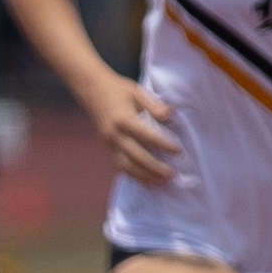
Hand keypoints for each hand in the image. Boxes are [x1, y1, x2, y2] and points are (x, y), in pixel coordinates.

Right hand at [86, 71, 181, 186]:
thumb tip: (169, 114)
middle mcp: (115, 134)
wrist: (93, 92)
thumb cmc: (119, 90)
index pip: (146, 135)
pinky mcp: (109, 149)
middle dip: (155, 168)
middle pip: (136, 157)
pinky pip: (121, 167)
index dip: (162, 144)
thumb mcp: (137, 91)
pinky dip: (134, 176)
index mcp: (123, 119)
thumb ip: (153, 104)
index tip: (178, 151)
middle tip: (172, 174)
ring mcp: (110, 144)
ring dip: (145, 177)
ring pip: (127, 167)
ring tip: (163, 182)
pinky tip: (148, 181)